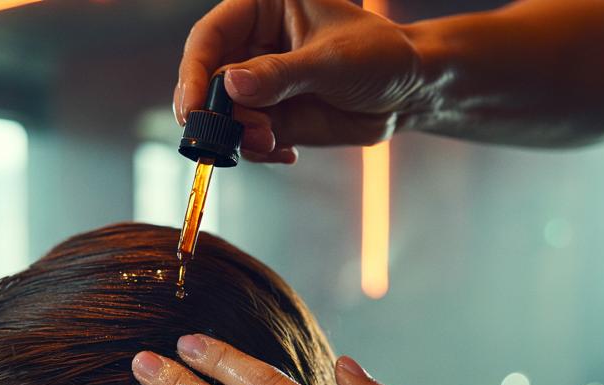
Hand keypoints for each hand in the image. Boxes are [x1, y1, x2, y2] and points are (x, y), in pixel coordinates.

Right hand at [175, 0, 424, 163]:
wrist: (410, 92)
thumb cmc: (380, 56)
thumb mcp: (332, 61)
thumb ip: (281, 75)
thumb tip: (229, 88)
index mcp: (262, 10)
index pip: (209, 37)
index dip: (193, 71)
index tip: (192, 107)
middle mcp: (253, 45)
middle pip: (205, 80)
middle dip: (216, 114)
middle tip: (232, 137)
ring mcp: (259, 84)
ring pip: (222, 115)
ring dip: (238, 136)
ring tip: (271, 143)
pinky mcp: (270, 117)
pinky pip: (244, 138)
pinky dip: (255, 151)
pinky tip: (285, 152)